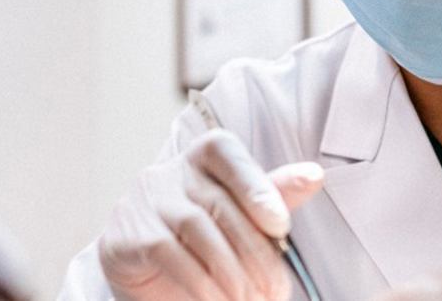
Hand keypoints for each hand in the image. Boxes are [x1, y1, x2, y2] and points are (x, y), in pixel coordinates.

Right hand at [97, 130, 324, 300]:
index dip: (256, 187)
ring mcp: (145, 200)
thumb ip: (273, 195)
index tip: (281, 225)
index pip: (227, 154)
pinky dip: (201, 282)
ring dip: (231, 271)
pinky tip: (220, 300)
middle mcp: (171, 171)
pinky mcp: (128, 234)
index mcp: (204, 156)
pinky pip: (169, 254)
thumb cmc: (202, 232)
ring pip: (196, 228)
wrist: (144, 263)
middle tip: (276, 289)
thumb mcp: (240, 212)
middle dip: (254, 251)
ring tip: (252, 300)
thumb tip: (313, 176)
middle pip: (219, 203)